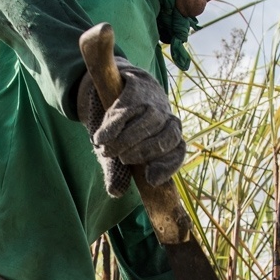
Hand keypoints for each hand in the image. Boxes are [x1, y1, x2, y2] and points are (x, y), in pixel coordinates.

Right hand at [77, 59, 185, 194]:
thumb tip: (115, 192)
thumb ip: (119, 173)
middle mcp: (167, 120)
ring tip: (107, 149)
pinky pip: (128, 108)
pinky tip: (101, 137)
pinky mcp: (137, 89)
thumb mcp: (120, 153)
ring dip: (127, 139)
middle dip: (143, 152)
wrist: (121, 86)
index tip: (150, 180)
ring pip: (149, 121)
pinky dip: (114, 125)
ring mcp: (153, 103)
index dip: (167, 167)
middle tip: (122, 159)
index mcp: (170, 138)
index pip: (177, 153)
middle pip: (166, 137)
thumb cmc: (124, 130)